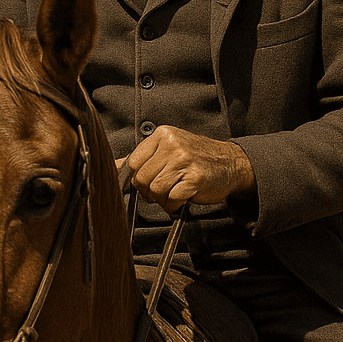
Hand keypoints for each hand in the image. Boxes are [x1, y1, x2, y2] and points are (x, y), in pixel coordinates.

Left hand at [120, 126, 254, 212]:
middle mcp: (172, 145)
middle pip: (142, 178)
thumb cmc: (196, 158)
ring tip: (173, 194)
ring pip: (155, 190)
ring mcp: (184, 161)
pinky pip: (172, 199)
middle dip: (148, 191)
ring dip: (162, 199)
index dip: (138, 177)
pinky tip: (181, 200)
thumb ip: (142, 157)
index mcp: (162, 135)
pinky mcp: (194, 179)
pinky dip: (174, 206)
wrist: (231, 163)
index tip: (148, 181)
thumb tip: (111, 166)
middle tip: (162, 191)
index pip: (133, 162)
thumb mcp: (168, 149)